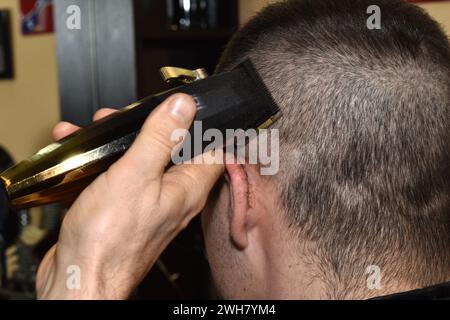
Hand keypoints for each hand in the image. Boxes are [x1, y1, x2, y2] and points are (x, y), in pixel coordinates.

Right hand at [36, 94, 223, 298]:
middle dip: (151, 126)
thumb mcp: (137, 175)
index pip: (213, 149)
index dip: (205, 125)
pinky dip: (104, 159)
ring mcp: (148, 203)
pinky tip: (83, 151)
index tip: (189, 106)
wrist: (78, 278)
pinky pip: (120, 175)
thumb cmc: (110, 239)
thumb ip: (161, 137)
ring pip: (144, 160)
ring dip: (123, 140)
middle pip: (174, 150)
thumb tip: (184, 106)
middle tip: (130, 114)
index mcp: (187, 188)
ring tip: (100, 125)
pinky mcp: (123, 209)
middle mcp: (173, 196)